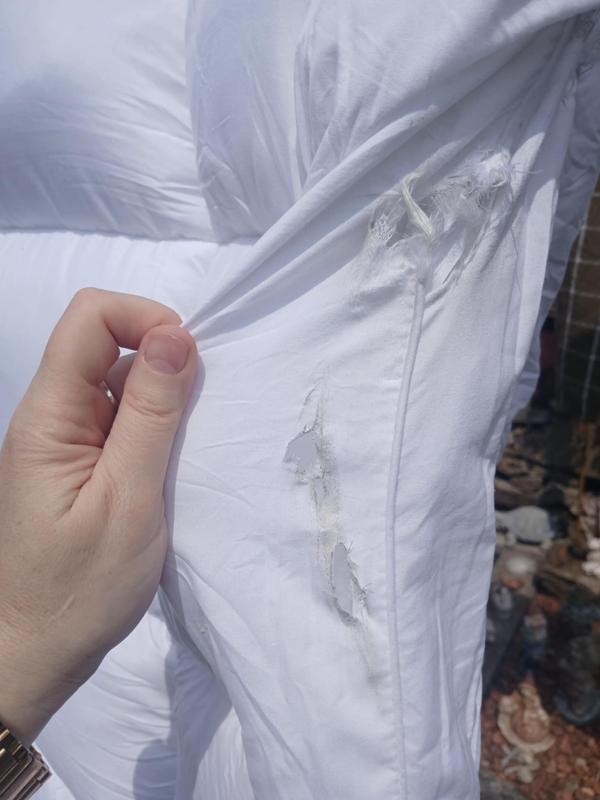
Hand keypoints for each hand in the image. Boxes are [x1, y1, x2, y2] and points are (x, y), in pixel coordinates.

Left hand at [0, 289, 196, 743]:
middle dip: (162, 361)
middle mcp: (51, 415)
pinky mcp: (79, 462)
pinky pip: (118, 418)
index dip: (145, 318)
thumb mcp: (130, 499)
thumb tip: (176, 334)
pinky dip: (153, 426)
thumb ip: (152, 414)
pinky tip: (171, 464)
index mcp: (50, 415)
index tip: (191, 363)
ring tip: (187, 449)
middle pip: (105, 343)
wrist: (36, 653)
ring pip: (117, 380)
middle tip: (196, 419)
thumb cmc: (82, 587)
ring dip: (162, 398)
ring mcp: (64, 439)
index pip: (90, 318)